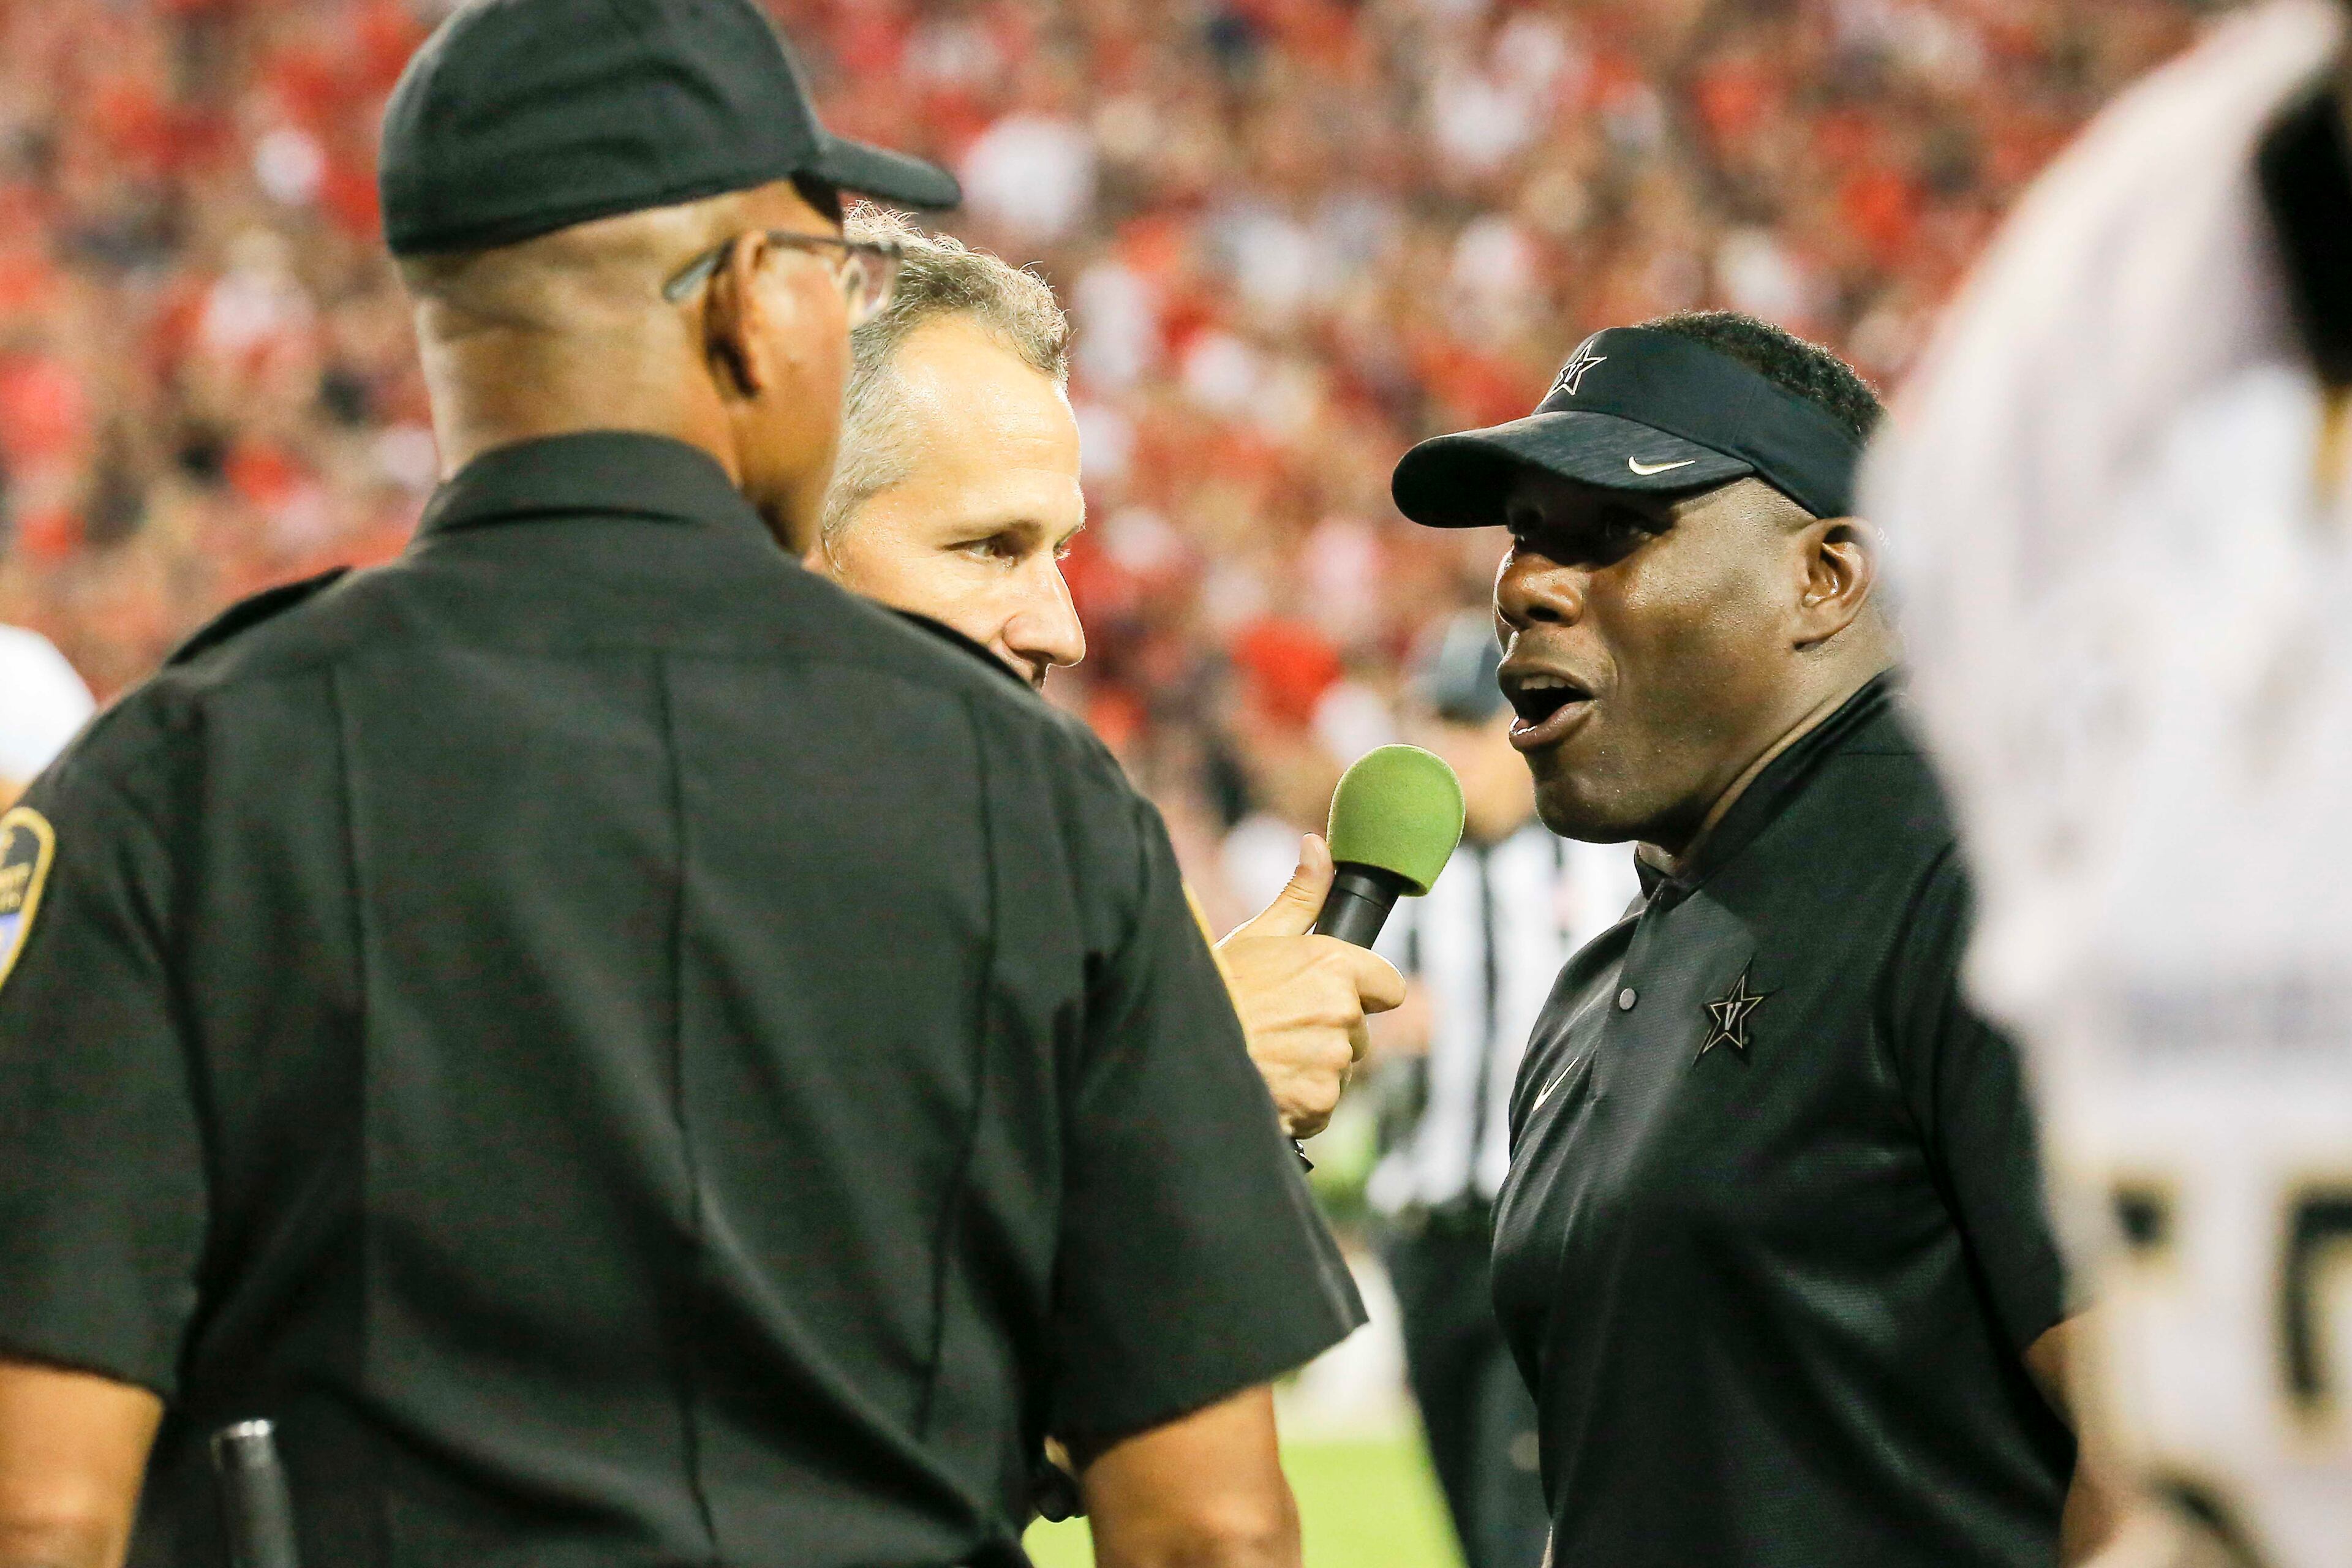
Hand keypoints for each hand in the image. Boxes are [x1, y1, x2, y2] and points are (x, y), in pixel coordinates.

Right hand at [1216, 834, 1406, 1138]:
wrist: (1177, 1048)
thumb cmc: (1217, 987)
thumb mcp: (1257, 935)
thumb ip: (1300, 894)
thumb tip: (1317, 845)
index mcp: (1334, 965)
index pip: (1389, 986)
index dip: (1365, 992)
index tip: (1336, 995)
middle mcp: (1342, 1011)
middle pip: (1358, 1030)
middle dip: (1328, 1031)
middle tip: (1280, 1026)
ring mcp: (1332, 1060)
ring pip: (1339, 1067)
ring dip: (1313, 1067)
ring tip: (1267, 1054)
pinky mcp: (1320, 1102)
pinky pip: (1323, 1104)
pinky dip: (1301, 1101)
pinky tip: (1268, 1083)